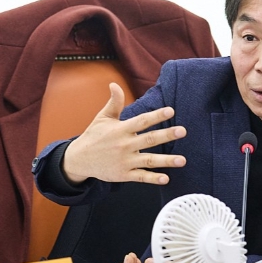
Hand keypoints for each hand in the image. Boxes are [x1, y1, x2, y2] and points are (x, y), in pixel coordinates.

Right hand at [62, 82, 186, 184]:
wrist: (78, 160)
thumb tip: (114, 84)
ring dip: (166, 161)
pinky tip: (166, 178)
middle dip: (166, 135)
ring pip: (148, 160)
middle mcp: (124, 145)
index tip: (171, 110)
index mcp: (121, 130)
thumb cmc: (93, 136)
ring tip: (183, 160)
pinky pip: (140, 177)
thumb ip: (114, 103)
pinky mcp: (123, 175)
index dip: (156, 116)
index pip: (141, 121)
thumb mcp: (102, 118)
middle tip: (183, 131)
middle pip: (149, 139)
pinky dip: (153, 178)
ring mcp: (124, 161)